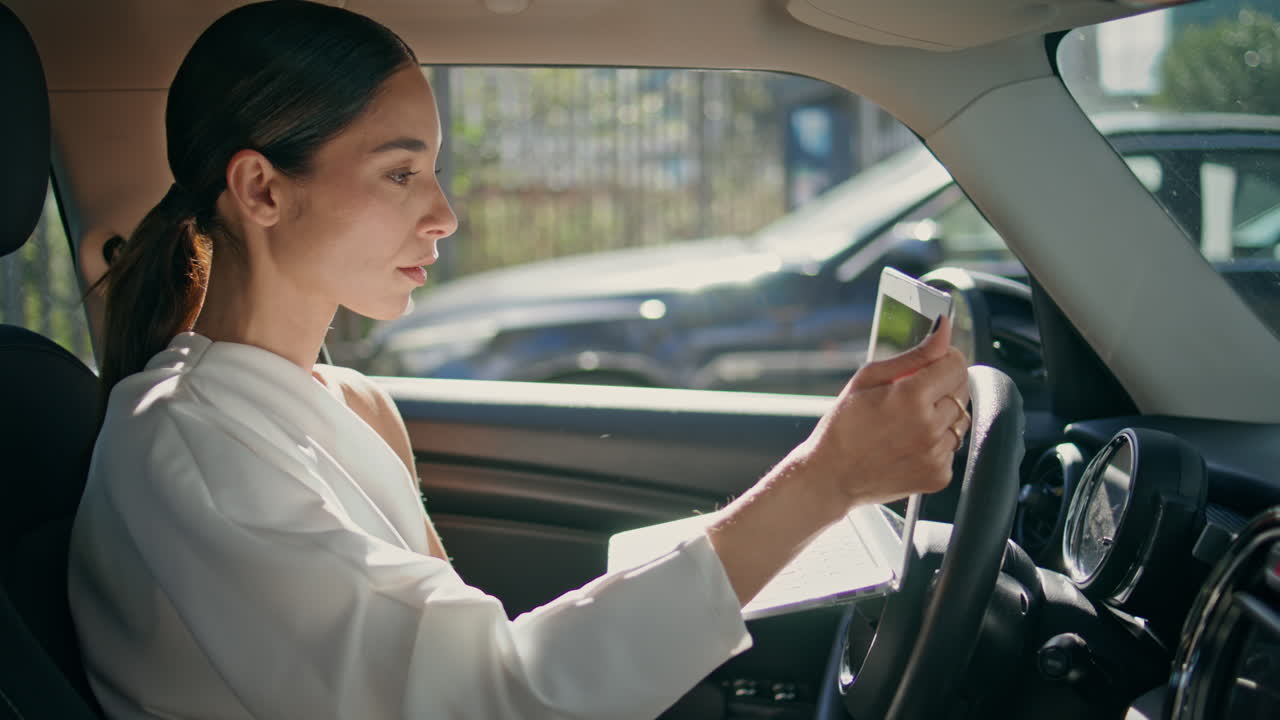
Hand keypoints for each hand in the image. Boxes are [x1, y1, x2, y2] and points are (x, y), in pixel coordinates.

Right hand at [790, 316, 970, 511]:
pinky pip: (951, 448)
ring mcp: (936, 455)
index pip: (956, 365)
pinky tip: (909, 443)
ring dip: (942, 415)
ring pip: (960, 421)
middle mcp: (929, 427)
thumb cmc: (843, 425)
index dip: (946, 359)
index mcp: (912, 397)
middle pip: (962, 391)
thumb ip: (914, 354)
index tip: (933, 363)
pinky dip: (936, 443)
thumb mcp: (869, 378)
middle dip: (944, 385)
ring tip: (909, 422)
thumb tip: (943, 328)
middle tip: (915, 393)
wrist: (831, 476)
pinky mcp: (938, 475)